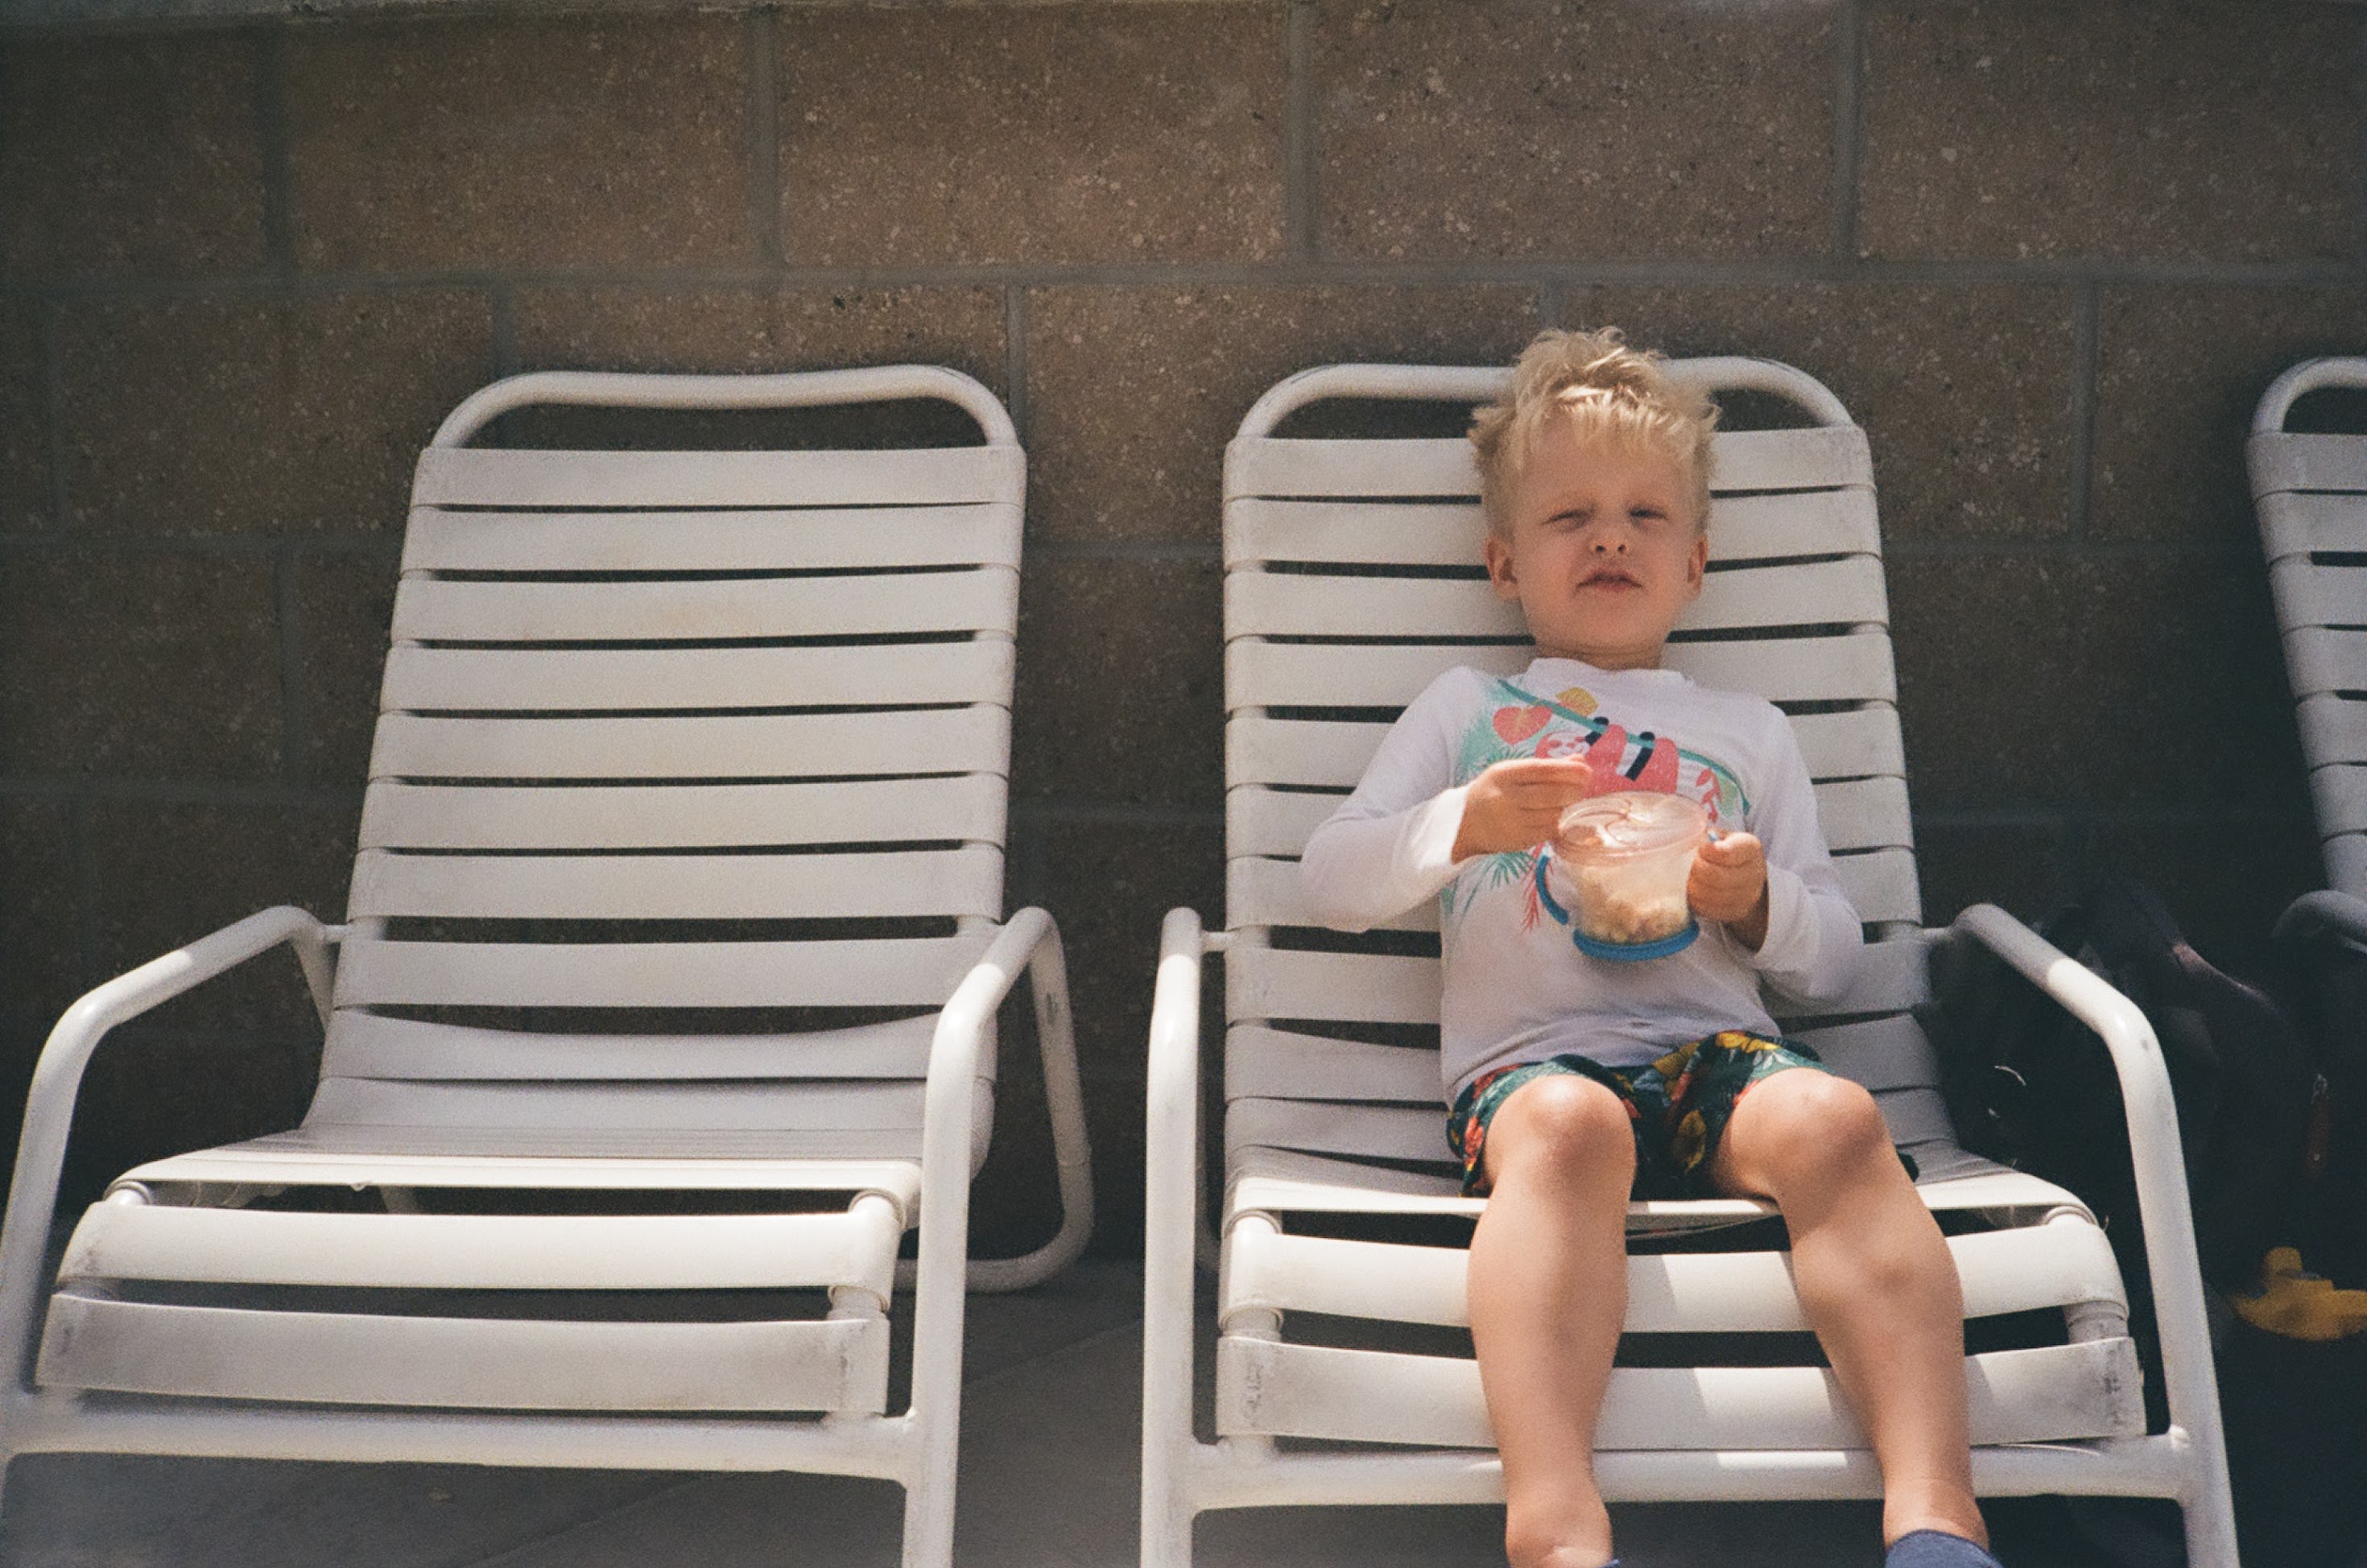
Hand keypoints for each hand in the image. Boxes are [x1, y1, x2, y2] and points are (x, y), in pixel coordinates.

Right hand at [1451, 758, 1593, 859]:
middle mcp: (1506, 798)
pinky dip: (1556, 822)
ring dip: (1565, 807)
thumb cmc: (1494, 791)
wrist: (1464, 823)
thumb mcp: (1511, 772)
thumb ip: (1545, 767)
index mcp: (1503, 775)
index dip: (1568, 771)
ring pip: (1553, 814)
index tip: (1586, 771)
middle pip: (1551, 794)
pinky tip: (1553, 815)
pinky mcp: (1518, 840)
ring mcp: (1512, 822)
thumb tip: (1579, 761)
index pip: (1541, 770)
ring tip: (1565, 801)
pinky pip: (1548, 831)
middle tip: (1581, 787)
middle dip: (1573, 790)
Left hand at [1689, 831, 1770, 950]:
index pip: (1726, 853)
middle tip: (1686, 865)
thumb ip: (1708, 836)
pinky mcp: (1737, 912)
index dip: (1705, 851)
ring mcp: (1748, 896)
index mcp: (1750, 848)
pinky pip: (1709, 909)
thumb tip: (1688, 839)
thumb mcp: (1721, 836)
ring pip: (1710, 896)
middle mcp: (1754, 873)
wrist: (1744, 876)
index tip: (1698, 848)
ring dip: (1692, 886)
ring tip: (1687, 877)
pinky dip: (1695, 901)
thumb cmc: (1725, 850)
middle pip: (1715, 876)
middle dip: (1694, 870)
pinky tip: (1692, 891)